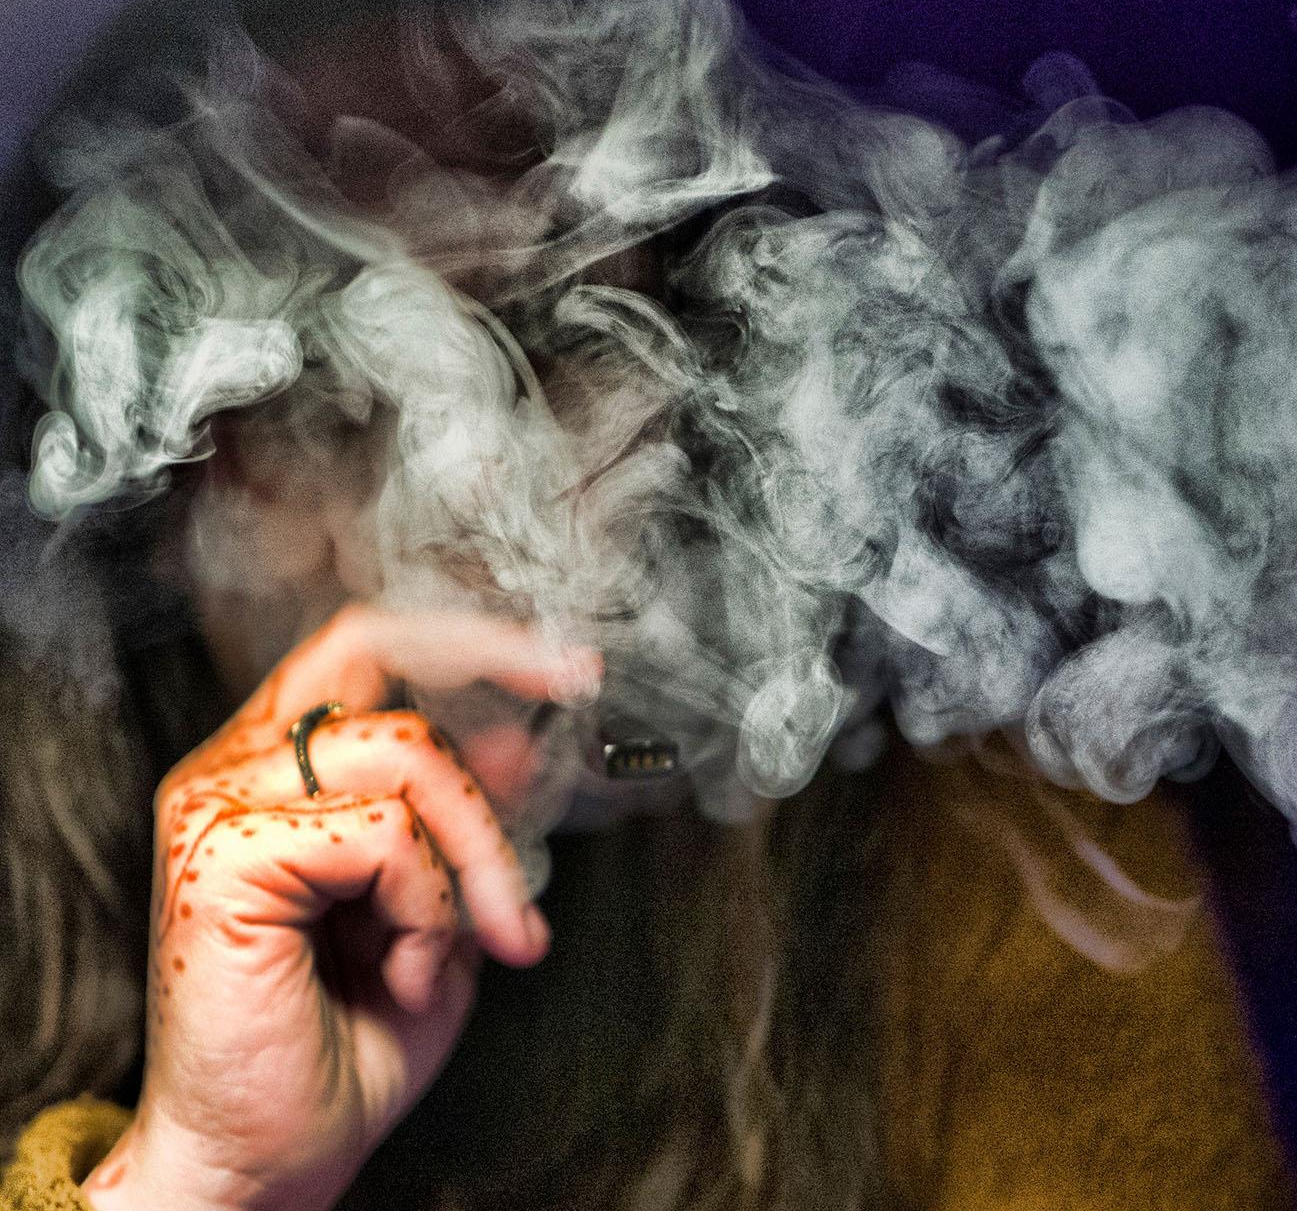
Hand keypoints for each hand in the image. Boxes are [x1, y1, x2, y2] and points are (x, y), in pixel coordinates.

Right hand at [82, 605, 599, 1210]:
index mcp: (275, 772)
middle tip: (578, 685)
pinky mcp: (223, 854)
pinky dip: (429, 903)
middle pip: (373, 650)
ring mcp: (218, 806)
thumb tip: (518, 738)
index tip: (570, 667)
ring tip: (476, 941)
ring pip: (409, 753)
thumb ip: (466, 822)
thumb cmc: (345, 1045)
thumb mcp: (441, 910)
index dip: (468, 637)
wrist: (271, 1158)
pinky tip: (408, 968)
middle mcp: (234, 770)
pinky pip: (385, 831)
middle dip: (493, 658)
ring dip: (477, 852)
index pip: (364, 649)